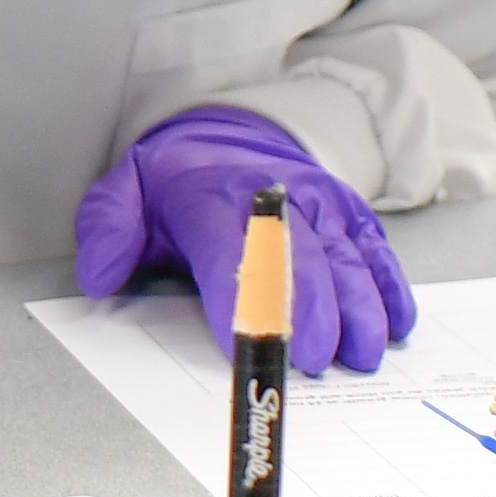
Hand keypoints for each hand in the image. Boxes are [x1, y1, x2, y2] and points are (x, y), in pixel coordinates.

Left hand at [72, 108, 413, 374]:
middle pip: (299, 256)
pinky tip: (395, 323)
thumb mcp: (125, 193)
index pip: (226, 250)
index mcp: (209, 196)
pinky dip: (389, 285)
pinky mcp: (350, 212)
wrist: (227, 136)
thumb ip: (107, 230)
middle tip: (317, 360)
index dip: (237, 299)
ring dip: (358, 306)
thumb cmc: (177, 184)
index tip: (242, 344)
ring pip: (346, 255)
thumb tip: (100, 274)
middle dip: (310, 310)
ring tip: (362, 352)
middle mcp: (273, 195)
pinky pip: (375, 248)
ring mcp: (318, 201)